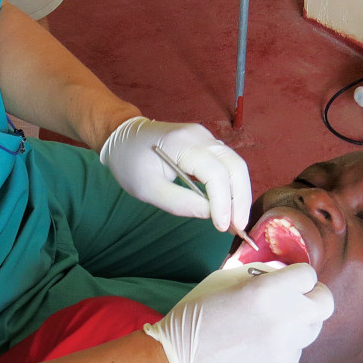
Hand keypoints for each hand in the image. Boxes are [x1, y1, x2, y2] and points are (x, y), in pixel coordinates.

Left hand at [100, 117, 250, 232]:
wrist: (122, 137)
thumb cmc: (130, 162)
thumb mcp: (147, 188)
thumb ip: (179, 202)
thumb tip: (210, 214)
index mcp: (182, 143)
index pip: (215, 173)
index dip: (223, 202)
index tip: (223, 227)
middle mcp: (200, 135)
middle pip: (235, 166)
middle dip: (240, 199)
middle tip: (238, 227)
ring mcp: (205, 136)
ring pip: (236, 164)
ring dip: (239, 193)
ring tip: (236, 220)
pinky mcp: (207, 143)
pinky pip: (227, 163)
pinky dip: (232, 185)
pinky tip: (228, 205)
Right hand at [144, 264, 334, 362]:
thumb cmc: (194, 317)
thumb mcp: (221, 281)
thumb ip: (257, 274)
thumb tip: (280, 273)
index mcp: (268, 292)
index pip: (308, 275)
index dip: (296, 275)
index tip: (286, 280)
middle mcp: (285, 321)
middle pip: (325, 303)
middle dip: (312, 297)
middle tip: (294, 299)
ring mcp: (286, 351)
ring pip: (311, 329)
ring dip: (297, 322)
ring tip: (268, 325)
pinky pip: (294, 353)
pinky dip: (282, 347)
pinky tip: (254, 348)